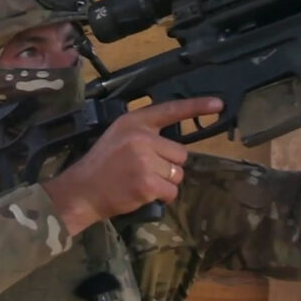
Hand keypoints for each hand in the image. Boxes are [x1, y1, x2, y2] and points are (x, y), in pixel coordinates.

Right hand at [44, 97, 223, 235]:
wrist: (82, 190)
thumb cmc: (102, 165)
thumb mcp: (119, 137)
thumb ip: (144, 134)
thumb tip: (175, 147)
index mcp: (134, 122)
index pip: (170, 110)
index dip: (196, 107)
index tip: (218, 104)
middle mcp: (141, 137)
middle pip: (180, 152)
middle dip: (168, 165)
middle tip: (144, 171)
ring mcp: (144, 160)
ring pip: (177, 173)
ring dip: (165, 182)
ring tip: (141, 182)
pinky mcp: (147, 183)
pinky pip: (171, 190)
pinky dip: (162, 196)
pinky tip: (143, 193)